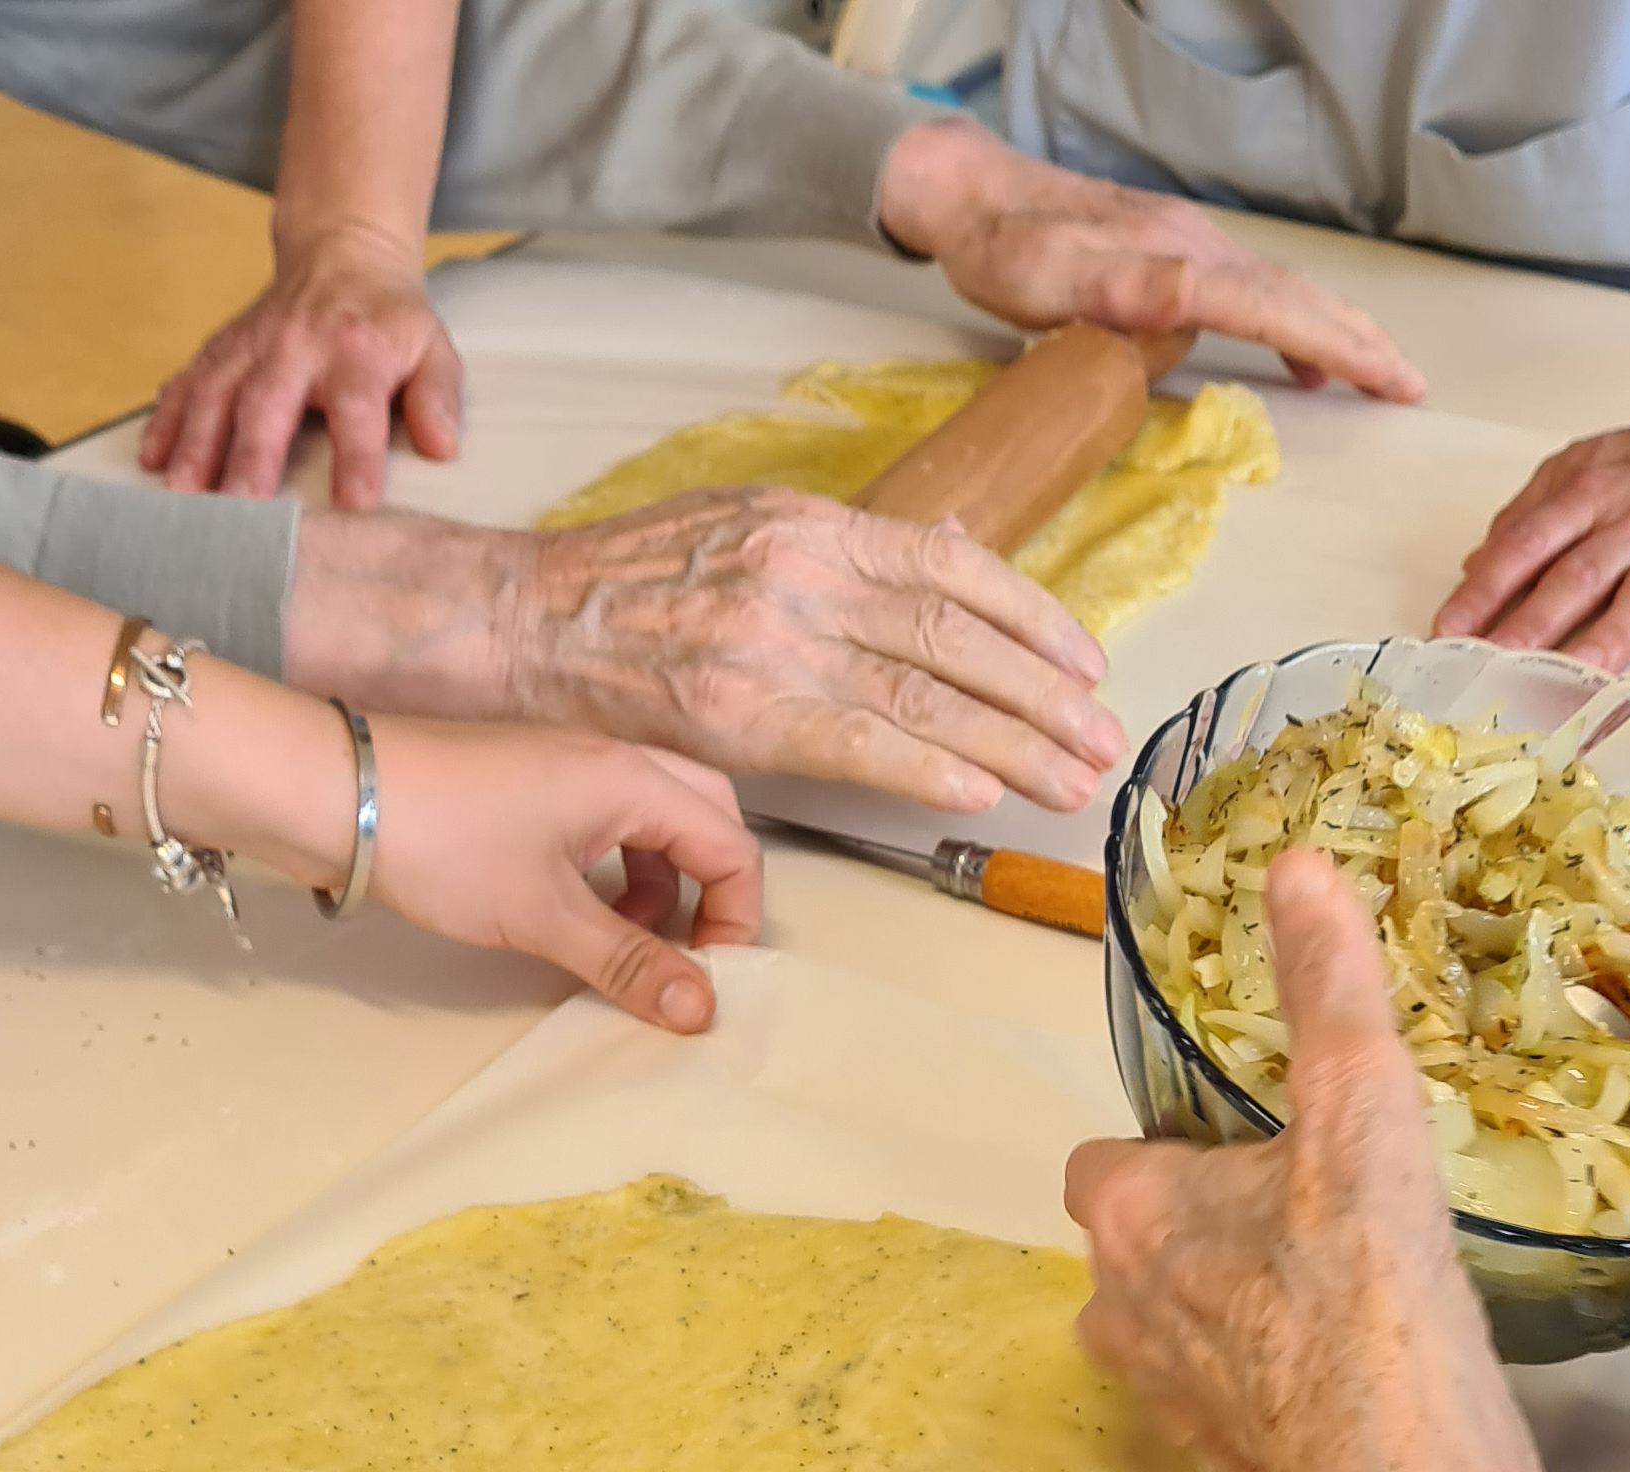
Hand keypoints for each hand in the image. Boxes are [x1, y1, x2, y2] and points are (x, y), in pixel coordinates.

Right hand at [140, 221, 462, 509]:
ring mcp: (251, 345)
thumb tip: (442, 445)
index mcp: (358, 352)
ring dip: (196, 444)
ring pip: (215, 393)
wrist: (343, 256)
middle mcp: (297, 346)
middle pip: (268, 402)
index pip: (358, 408)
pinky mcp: (221, 347)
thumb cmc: (391, 321)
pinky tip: (152, 457)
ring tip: (184, 493)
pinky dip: (167, 419)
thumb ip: (439, 397)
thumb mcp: (433, 350)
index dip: (357, 456)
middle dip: (251, 456)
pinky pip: (187, 381)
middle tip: (239, 507)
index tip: (353, 502)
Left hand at [364, 718, 761, 1031]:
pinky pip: (610, 816)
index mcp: (633, 781)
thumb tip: (698, 1010)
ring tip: (622, 934)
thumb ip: (626, 961)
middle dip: (712, 888)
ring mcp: (573, 763)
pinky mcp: (535, 778)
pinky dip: (616, 863)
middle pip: (708, 817)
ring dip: (661, 878)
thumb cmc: (444, 844)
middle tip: (687, 947)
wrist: (338, 793)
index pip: (733, 848)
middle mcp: (615, 760)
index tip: (705, 975)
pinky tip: (576, 905)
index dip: (736, 917)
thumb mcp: (543, 915)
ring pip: (658, 816)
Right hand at [498, 487, 1124, 812]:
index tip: (1086, 661)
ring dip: (1013, 743)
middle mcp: (805, 575)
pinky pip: (857, 743)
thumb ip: (845, 546)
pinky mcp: (741, 712)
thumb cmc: (634, 579)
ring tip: (1069, 776)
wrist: (527, 618)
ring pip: (924, 695)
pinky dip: (927, 768)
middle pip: (956, 639)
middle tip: (1101, 736)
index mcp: (814, 525)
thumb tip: (946, 554)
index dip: (1034, 617)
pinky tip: (978, 791)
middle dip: (1045, 695)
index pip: (955, 568)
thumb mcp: (748, 521)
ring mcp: (774, 644)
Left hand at [879, 118, 1422, 402]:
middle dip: (1360, 340)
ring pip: (1282, 289)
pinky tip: (1300, 357)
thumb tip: (1194, 305)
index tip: (1386, 378)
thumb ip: (1123, 292)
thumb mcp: (1049, 281)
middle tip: (1411, 386)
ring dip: (1337, 331)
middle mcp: (1195, 245)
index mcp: (1172, 261)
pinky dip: (1291, 322)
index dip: (1334, 343)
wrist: (973, 198)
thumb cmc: (1001, 252)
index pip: (1271, 306)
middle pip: (1295, 294)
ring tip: (1382, 374)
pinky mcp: (1176, 251)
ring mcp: (1189, 243)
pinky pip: (1253, 288)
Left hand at [1063, 849, 1553, 1471]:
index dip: (1160, 1148)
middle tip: (1282, 1206)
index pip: (1100, 1161)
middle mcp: (1117, 1302)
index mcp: (1126, 1208)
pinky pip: (1219, 1394)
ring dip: (1218, 1303)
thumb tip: (1297, 867)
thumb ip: (1323, 980)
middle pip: (1130, 1244)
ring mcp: (1159, 1388)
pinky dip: (1258, 1373)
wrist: (1398, 1444)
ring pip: (1166, 1326)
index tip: (1228, 1139)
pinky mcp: (1213, 1450)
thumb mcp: (1353, 1094)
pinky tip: (1327, 1355)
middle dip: (1189, 1225)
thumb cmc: (1361, 1266)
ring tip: (1310, 1279)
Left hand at [1432, 389, 1629, 682]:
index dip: (1486, 587)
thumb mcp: (1582, 468)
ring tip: (1580, 677)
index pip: (1528, 542)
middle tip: (1497, 664)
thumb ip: (1528, 515)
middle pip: (1581, 573)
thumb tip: (1474, 567)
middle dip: (1534, 621)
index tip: (1450, 630)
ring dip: (1614, 636)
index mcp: (1591, 490)